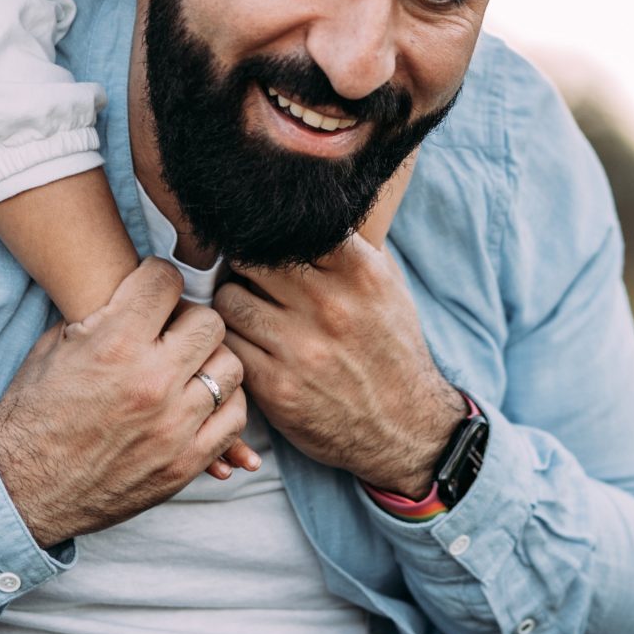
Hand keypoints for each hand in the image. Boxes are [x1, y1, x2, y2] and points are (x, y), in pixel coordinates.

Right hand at [0, 261, 248, 548]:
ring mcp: (173, 425)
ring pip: (229, 368)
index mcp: (113, 344)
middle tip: (172, 330)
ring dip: (210, 361)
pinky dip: (222, 405)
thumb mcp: (54, 347)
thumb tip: (136, 294)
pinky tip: (198, 402)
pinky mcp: (185, 463)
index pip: (167, 281)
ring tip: (187, 367)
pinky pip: (234, 418)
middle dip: (189, 318)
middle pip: (208, 321)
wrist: (23, 488)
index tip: (152, 290)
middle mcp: (151, 380)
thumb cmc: (33, 415)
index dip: (157, 279)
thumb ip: (102, 316)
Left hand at [215, 230, 463, 499]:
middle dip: (242, 264)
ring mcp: (300, 348)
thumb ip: (349, 246)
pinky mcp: (276, 386)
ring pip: (229, 299)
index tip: (261, 236)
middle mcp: (329, 306)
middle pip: (248, 257)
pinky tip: (246, 343)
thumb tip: (306, 204)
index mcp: (359, 273)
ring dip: (231, 303)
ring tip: (246, 309)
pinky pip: (228, 345)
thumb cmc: (390, 349)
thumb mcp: (388, 287)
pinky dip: (230, 341)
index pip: (288, 225)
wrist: (406, 429)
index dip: (267, 228)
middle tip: (245, 274)